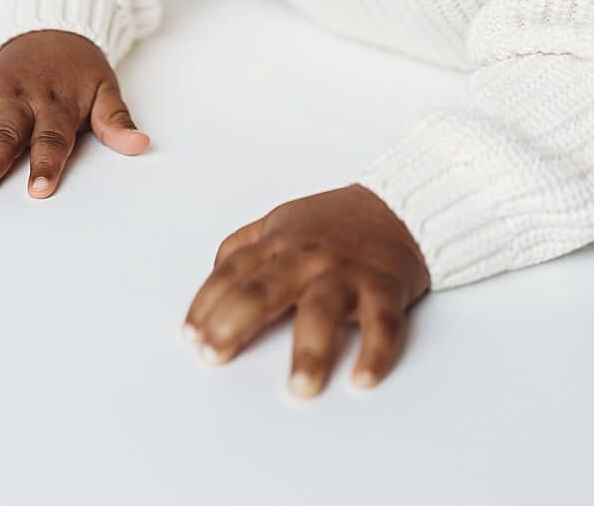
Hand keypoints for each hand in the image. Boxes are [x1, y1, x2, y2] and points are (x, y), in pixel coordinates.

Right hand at [0, 29, 147, 198]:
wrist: (54, 24)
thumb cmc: (80, 68)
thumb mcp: (106, 89)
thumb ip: (116, 121)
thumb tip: (140, 145)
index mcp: (54, 105)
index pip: (52, 140)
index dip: (47, 164)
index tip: (39, 190)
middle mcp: (18, 101)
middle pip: (0, 136)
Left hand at [182, 184, 430, 398]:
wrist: (400, 206)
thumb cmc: (336, 222)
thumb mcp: (283, 221)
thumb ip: (244, 246)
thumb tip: (212, 279)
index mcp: (281, 241)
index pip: (233, 272)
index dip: (207, 304)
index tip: (192, 337)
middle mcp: (309, 255)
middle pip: (265, 289)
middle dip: (234, 324)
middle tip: (214, 357)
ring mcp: (348, 271)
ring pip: (323, 308)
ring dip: (310, 350)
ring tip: (300, 387)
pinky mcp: (385, 287)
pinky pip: (382, 323)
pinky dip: (375, 351)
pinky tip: (362, 378)